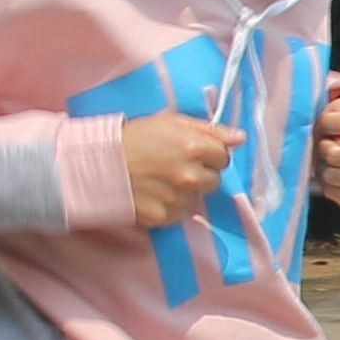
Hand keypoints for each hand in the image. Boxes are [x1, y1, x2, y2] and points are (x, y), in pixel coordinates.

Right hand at [117, 110, 242, 228]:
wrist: (98, 162)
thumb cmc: (135, 137)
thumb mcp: (172, 122)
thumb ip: (211, 130)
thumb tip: (241, 138)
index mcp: (194, 147)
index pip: (224, 157)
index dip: (210, 154)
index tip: (192, 152)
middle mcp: (189, 175)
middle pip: (214, 181)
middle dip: (201, 174)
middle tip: (175, 166)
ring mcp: (177, 198)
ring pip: (196, 198)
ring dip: (185, 191)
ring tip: (161, 180)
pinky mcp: (164, 217)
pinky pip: (179, 214)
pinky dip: (170, 207)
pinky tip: (154, 194)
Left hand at [312, 77, 339, 207]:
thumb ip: (335, 116)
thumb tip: (339, 144)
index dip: (323, 123)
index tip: (326, 124)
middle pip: (333, 155)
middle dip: (323, 147)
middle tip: (328, 145)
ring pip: (330, 175)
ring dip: (322, 166)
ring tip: (330, 159)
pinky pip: (332, 193)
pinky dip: (326, 184)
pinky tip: (333, 173)